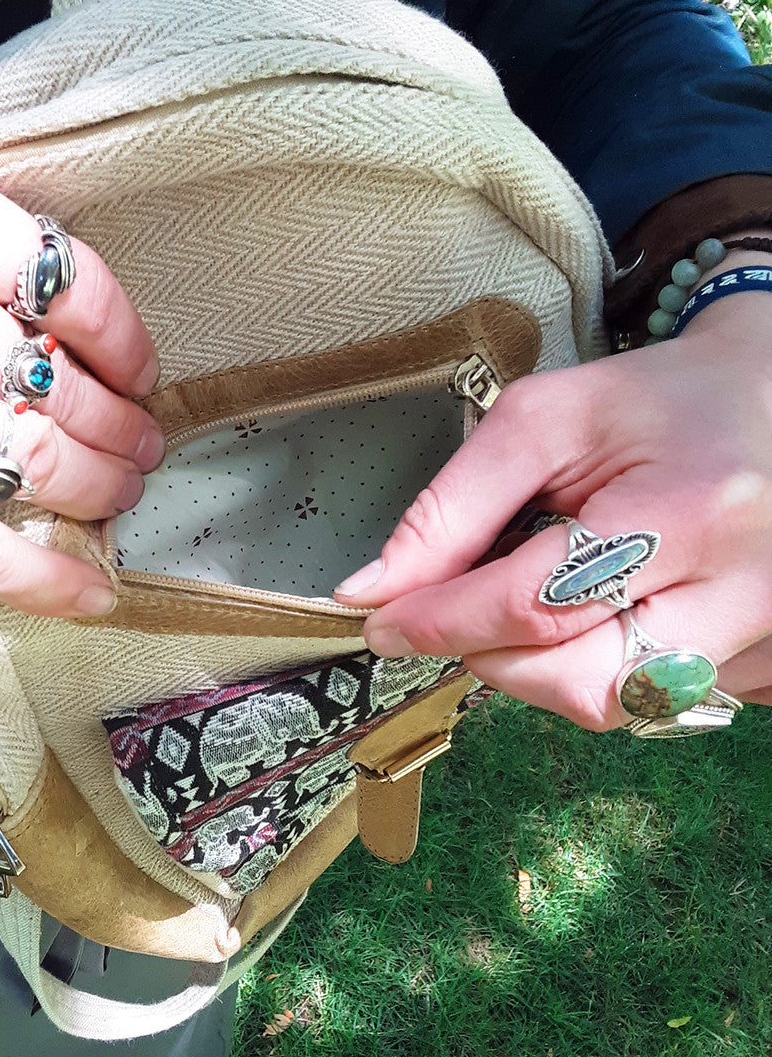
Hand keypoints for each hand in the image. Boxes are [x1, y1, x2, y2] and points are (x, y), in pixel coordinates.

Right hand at [0, 104, 162, 617]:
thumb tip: (33, 178)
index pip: (80, 289)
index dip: (130, 341)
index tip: (138, 367)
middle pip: (70, 388)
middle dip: (127, 427)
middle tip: (145, 441)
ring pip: (40, 468)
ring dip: (104, 490)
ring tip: (124, 491)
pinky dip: (44, 579)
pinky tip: (95, 590)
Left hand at [333, 292, 771, 728]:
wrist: (766, 399)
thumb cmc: (656, 401)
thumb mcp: (542, 421)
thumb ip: (452, 508)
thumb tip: (374, 588)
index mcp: (687, 511)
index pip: (535, 604)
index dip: (443, 621)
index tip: (384, 621)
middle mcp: (744, 590)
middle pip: (580, 681)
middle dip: (491, 656)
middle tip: (459, 611)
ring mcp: (765, 636)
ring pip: (615, 706)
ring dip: (541, 667)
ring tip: (535, 598)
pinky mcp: (768, 663)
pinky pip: (656, 701)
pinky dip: (600, 666)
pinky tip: (599, 609)